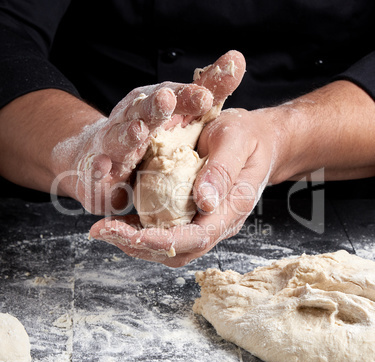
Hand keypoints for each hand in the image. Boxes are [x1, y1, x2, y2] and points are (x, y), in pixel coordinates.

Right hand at [53, 81, 214, 214]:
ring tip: (138, 132)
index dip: (187, 96)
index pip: (173, 96)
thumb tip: (236, 58)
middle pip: (144, 111)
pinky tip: (103, 168)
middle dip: (155, 107)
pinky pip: (98, 168)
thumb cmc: (149, 129)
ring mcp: (113, 142)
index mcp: (154, 105)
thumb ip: (207, 89)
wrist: (100, 151)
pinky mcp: (100, 167)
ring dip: (128, 135)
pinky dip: (99, 168)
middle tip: (167, 100)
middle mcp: (132, 119)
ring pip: (120, 138)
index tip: (206, 97)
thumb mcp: (180, 108)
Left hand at [89, 51, 253, 265]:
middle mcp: (217, 223)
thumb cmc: (249, 137)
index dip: (162, 241)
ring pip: (169, 247)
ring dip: (136, 243)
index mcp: (231, 209)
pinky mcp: (193, 215)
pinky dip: (141, 232)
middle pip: (178, 250)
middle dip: (138, 246)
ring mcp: (205, 221)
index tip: (129, 234)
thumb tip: (204, 202)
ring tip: (105, 230)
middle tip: (103, 231)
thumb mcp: (236, 141)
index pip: (197, 238)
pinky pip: (167, 231)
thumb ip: (222, 170)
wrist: (259, 141)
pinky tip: (120, 221)